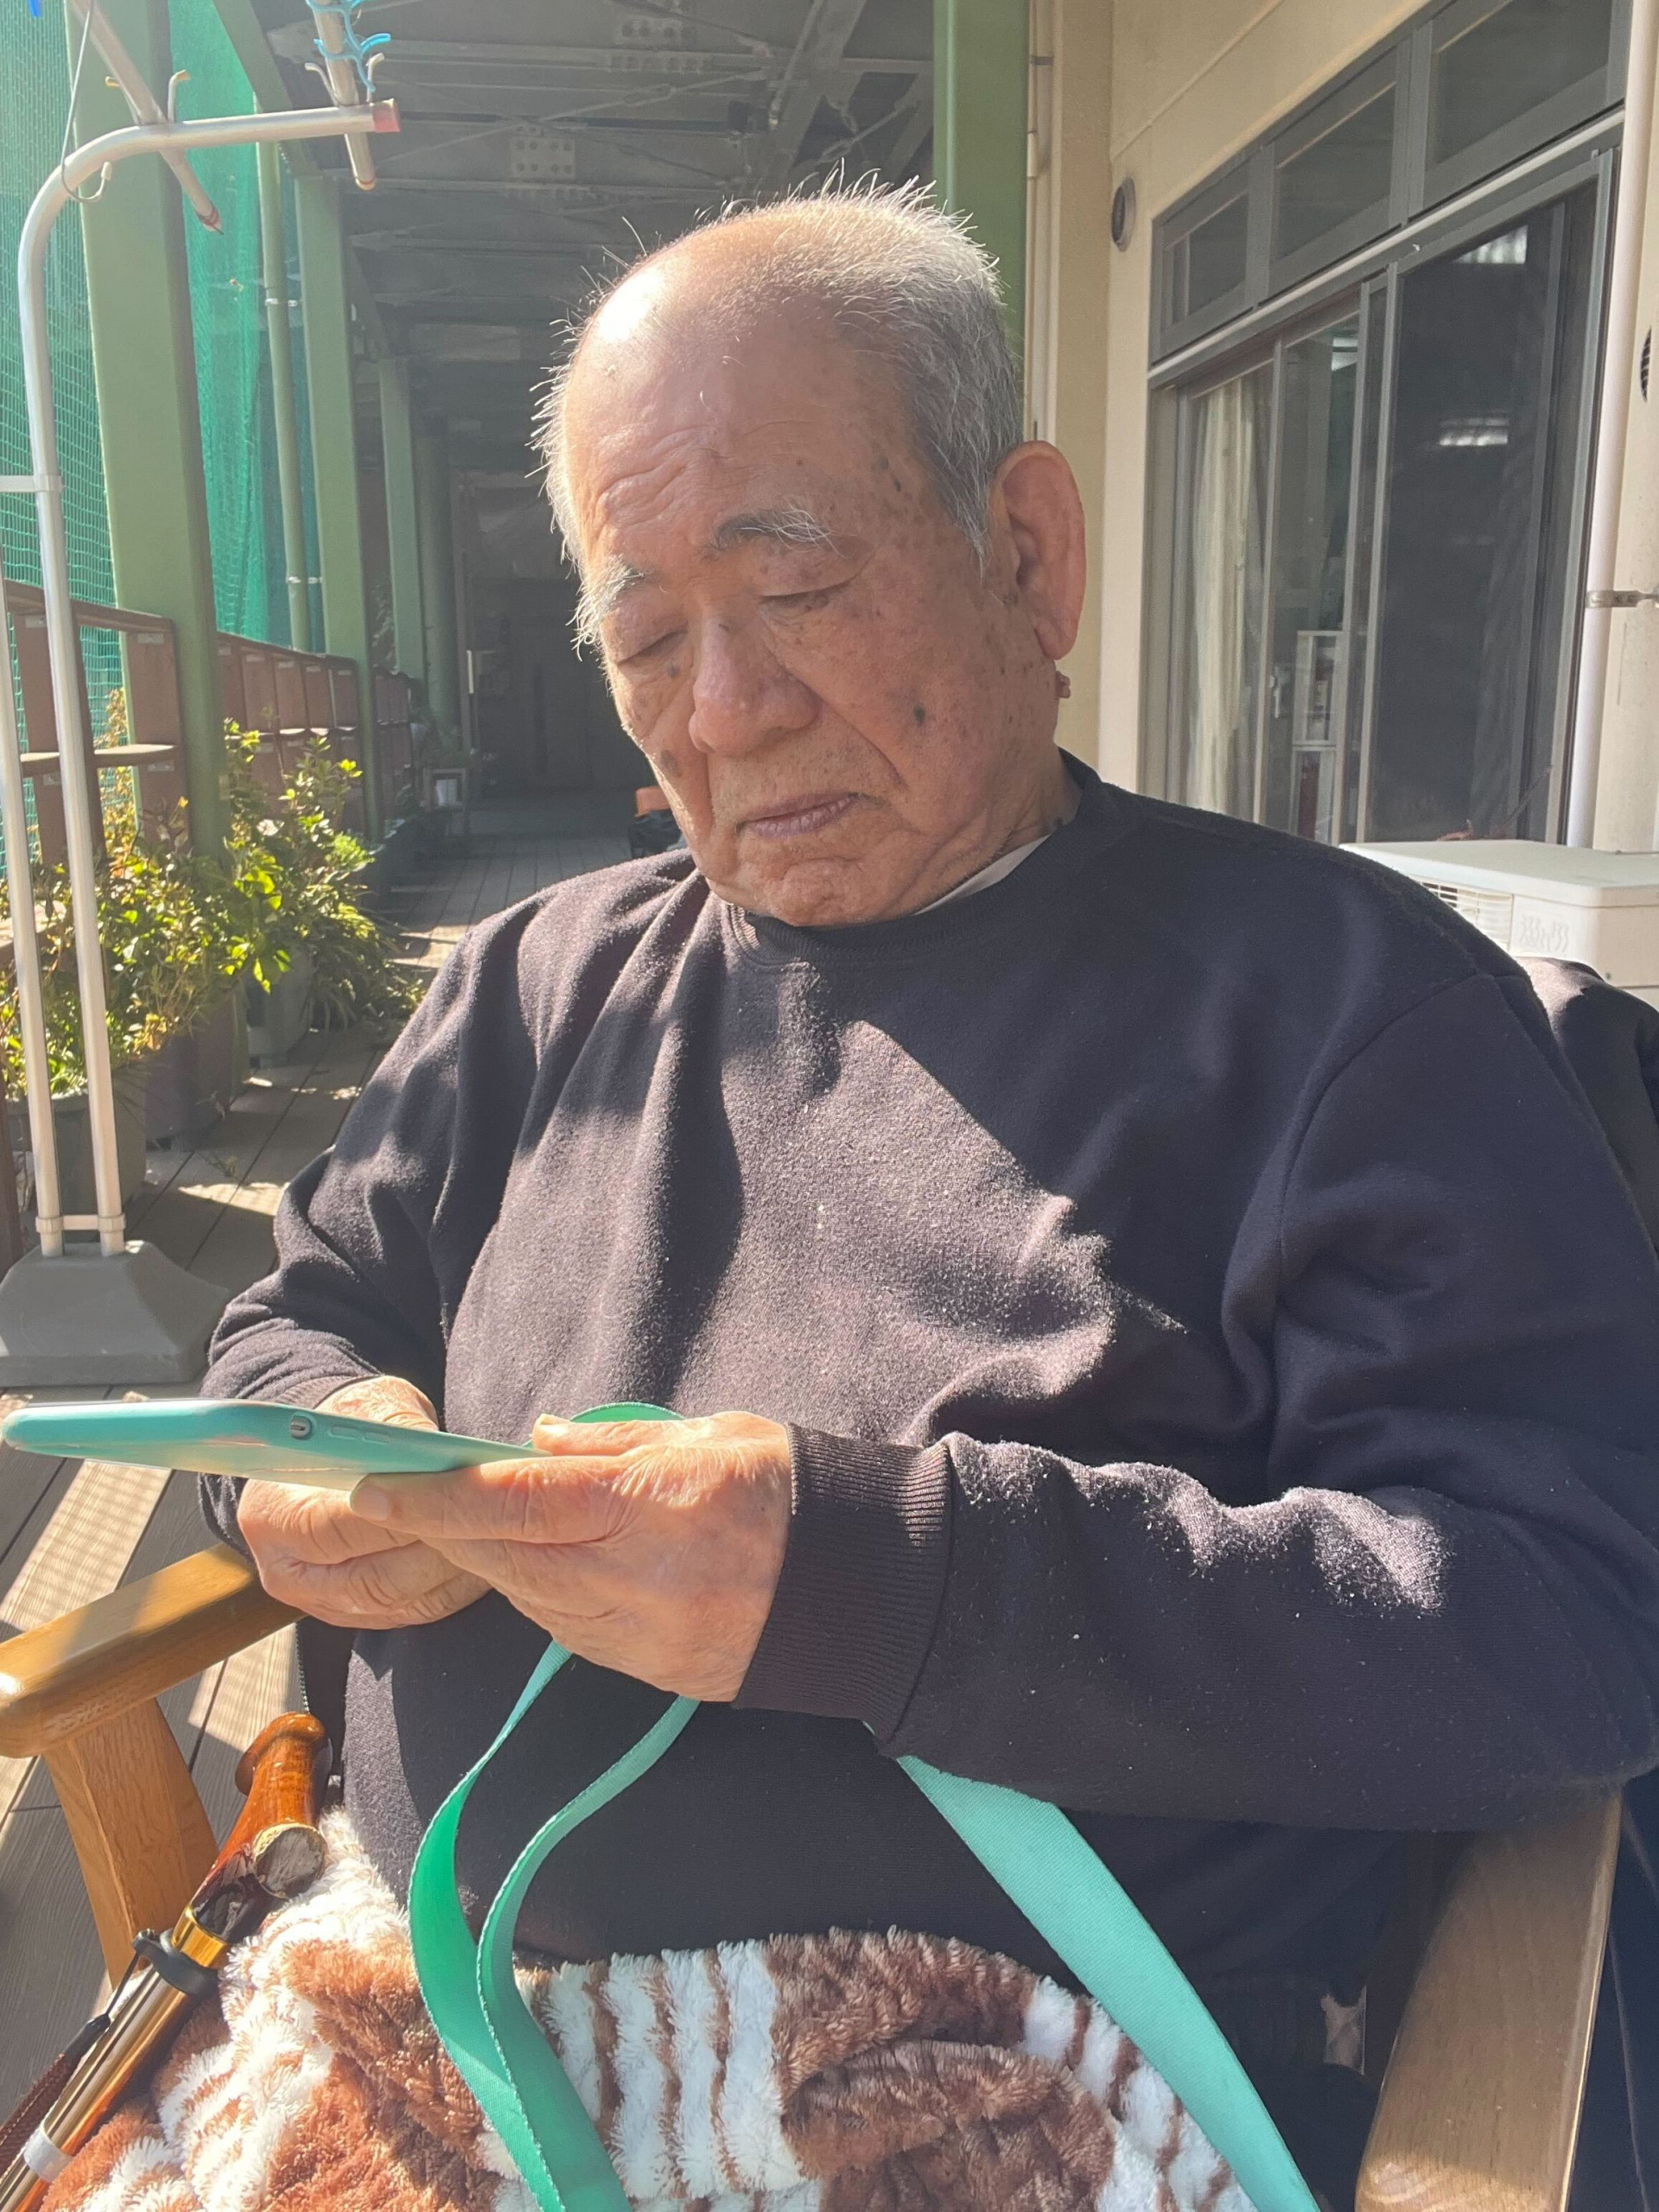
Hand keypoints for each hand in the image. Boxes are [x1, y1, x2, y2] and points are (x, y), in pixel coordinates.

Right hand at [237, 1376, 488, 1629]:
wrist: (324, 1452)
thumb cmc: (347, 1422)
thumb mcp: (370, 1407)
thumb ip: (398, 1434)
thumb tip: (440, 1456)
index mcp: (274, 1514)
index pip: (343, 1528)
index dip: (405, 1514)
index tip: (456, 1495)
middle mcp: (287, 1571)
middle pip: (375, 1577)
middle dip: (441, 1548)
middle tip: (492, 1523)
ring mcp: (319, 1602)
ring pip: (401, 1600)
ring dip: (455, 1572)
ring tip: (496, 1539)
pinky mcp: (353, 1616)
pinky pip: (413, 1612)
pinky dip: (453, 1588)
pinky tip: (485, 1560)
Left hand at [349, 1412, 792, 1699]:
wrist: (863, 1588)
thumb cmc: (786, 1491)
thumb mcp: (705, 1435)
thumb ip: (613, 1441)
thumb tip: (537, 1443)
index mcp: (649, 1507)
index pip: (518, 1502)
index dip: (440, 1497)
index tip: (379, 1485)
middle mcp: (636, 1579)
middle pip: (508, 1557)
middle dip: (447, 1530)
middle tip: (398, 1498)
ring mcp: (641, 1634)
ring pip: (530, 1600)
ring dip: (491, 1563)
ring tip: (468, 1526)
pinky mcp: (650, 1670)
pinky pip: (568, 1630)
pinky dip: (539, 1597)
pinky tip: (536, 1567)